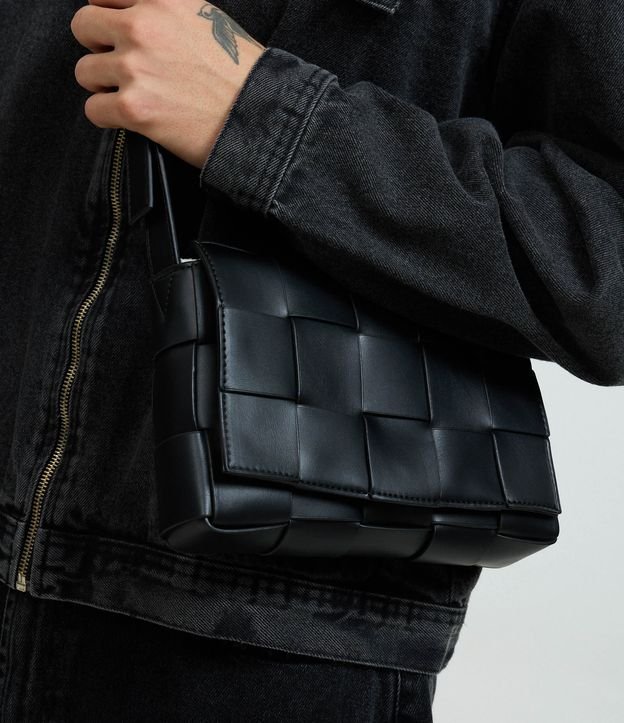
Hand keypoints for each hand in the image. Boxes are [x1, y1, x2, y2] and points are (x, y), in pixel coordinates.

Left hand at [70, 0, 265, 167]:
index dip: (108, 15)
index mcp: (161, 0)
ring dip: (104, 86)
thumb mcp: (207, 19)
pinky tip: (132, 119)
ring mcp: (134, 69)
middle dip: (99, 48)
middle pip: (83, 27)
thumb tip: (141, 21)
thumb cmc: (242, 75)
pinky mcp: (133, 109)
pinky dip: (108, 117)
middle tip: (121, 67)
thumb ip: (168, 14)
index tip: (115, 33)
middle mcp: (142, 28)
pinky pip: (93, 110)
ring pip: (85, 72)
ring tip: (134, 96)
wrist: (257, 116)